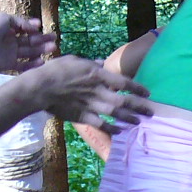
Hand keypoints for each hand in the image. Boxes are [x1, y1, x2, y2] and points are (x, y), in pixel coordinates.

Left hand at [0, 13, 55, 73]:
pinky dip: (32, 64)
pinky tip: (42, 61)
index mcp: (9, 30)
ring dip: (41, 50)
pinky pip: (23, 66)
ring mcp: (11, 54)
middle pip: (30, 41)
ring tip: (53, 48)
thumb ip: (21, 22)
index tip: (42, 27)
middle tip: (55, 39)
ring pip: (29, 52)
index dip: (34, 29)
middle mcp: (11, 42)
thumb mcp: (6, 19)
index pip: (25, 30)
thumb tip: (36, 27)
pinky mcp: (9, 65)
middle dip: (42, 40)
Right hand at [29, 56, 152, 127]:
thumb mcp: (75, 60)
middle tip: (151, 111)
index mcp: (97, 75)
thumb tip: (101, 64)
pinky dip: (112, 128)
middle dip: (139, 106)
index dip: (137, 88)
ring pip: (115, 114)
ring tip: (140, 121)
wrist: (40, 88)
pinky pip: (101, 124)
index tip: (147, 93)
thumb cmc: (55, 70)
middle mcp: (97, 91)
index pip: (123, 82)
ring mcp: (90, 105)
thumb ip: (91, 64)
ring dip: (129, 118)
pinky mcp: (82, 117)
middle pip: (123, 100)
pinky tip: (120, 131)